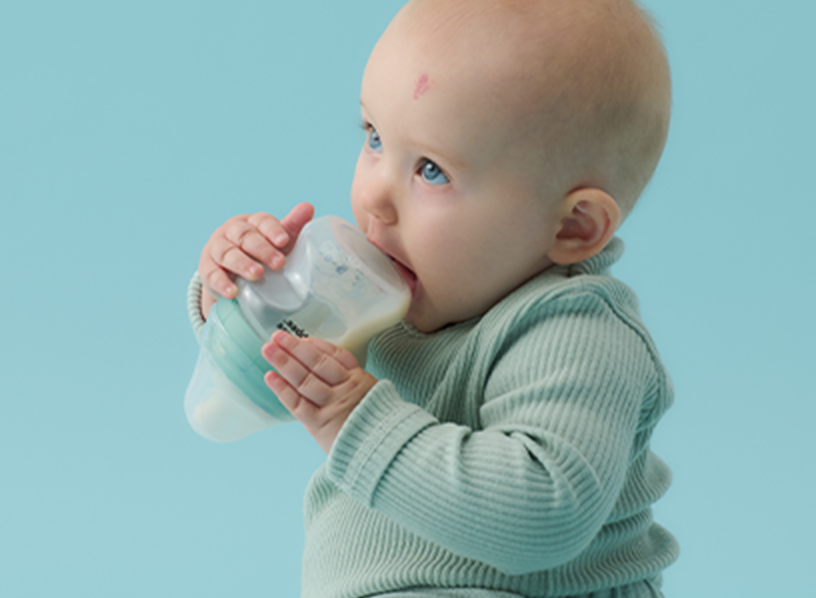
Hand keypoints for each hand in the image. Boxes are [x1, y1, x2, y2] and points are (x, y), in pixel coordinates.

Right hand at [198, 202, 314, 317]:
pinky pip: (212, 274)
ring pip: (227, 253)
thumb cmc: (260, 254)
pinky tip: (232, 292)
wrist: (233, 274)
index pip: (261, 221)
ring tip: (257, 274)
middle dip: (262, 249)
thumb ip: (291, 227)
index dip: (273, 230)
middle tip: (279, 263)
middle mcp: (232, 231)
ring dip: (242, 263)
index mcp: (252, 222)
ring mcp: (217, 248)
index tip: (284, 241)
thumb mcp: (276, 242)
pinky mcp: (207, 268)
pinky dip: (222, 283)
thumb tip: (308, 207)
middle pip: (245, 236)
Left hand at [262, 331, 376, 453]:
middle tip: (277, 337)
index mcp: (359, 379)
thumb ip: (354, 384)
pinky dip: (282, 389)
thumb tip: (330, 371)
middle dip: (294, 347)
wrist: (384, 451)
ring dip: (284, 361)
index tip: (302, 338)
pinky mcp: (319, 423)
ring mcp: (331, 405)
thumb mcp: (373, 397)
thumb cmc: (378, 427)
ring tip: (268, 349)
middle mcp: (345, 388)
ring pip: (304, 378)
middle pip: (316, 362)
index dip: (317, 344)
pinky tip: (270, 377)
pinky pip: (297, 403)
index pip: (336, 354)